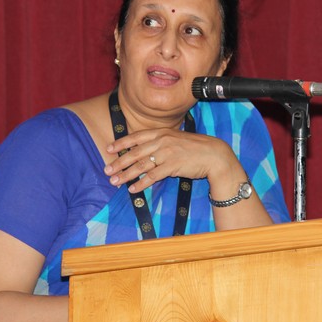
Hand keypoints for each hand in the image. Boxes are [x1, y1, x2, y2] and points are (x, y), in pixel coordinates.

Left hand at [104, 128, 238, 192]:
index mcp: (162, 132)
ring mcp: (167, 153)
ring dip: (126, 175)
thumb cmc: (196, 148)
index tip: (108, 149)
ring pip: (141, 165)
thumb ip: (161, 142)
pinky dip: (141, 183)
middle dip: (119, 162)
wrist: (214, 155)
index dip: (121, 143)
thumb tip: (145, 151)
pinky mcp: (173, 166)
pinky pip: (152, 176)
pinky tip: (133, 189)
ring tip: (115, 182)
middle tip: (106, 170)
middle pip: (135, 152)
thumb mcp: (176, 139)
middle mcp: (162, 141)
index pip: (136, 136)